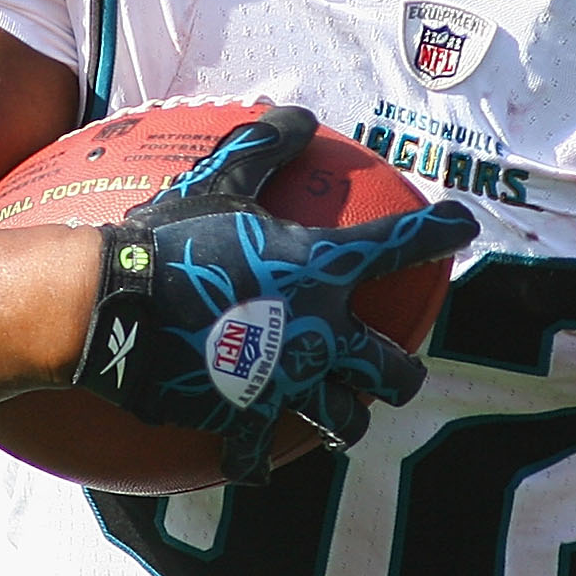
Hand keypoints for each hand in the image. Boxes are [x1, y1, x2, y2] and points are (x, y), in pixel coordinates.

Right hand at [70, 104, 476, 482]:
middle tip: (400, 368)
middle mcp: (320, 336)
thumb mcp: (218, 181)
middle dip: (404, 372)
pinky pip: (257, 454)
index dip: (440, 232)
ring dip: (347, 416)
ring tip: (343, 413)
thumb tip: (297, 112)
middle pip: (392, 369)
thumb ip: (263, 146)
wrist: (113, 307)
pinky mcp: (241, 420)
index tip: (463, 227)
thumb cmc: (170, 240)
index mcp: (321, 272)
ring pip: (343, 419)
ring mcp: (286, 387)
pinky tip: (256, 462)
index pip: (400, 245)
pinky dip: (256, 459)